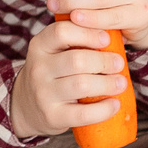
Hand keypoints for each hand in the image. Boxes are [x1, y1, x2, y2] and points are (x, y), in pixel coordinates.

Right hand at [8, 17, 128, 141]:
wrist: (26, 106)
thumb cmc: (52, 73)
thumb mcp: (54, 52)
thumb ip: (75, 40)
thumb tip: (114, 32)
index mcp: (40, 46)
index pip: (61, 32)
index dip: (88, 33)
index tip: (107, 38)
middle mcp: (38, 68)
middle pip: (76, 60)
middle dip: (104, 61)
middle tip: (119, 63)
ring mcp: (43, 93)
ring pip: (81, 85)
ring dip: (107, 84)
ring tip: (121, 83)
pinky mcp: (52, 115)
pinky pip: (82, 113)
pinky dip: (104, 109)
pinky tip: (115, 104)